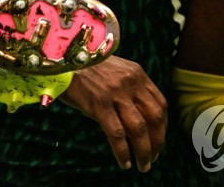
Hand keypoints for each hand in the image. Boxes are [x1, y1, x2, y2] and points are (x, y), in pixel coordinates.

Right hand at [59, 56, 166, 171]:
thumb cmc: (84, 68)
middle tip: (153, 157)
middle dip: (157, 141)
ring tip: (143, 165)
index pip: (160, 104)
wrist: (60, 57)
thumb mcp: (114, 71)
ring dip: (144, 151)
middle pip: (155, 117)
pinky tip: (124, 162)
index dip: (163, 127)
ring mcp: (115, 92)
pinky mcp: (99, 103)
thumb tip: (138, 118)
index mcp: (137, 73)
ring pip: (139, 128)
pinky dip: (123, 152)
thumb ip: (128, 89)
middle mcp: (130, 82)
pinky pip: (117, 134)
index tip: (158, 140)